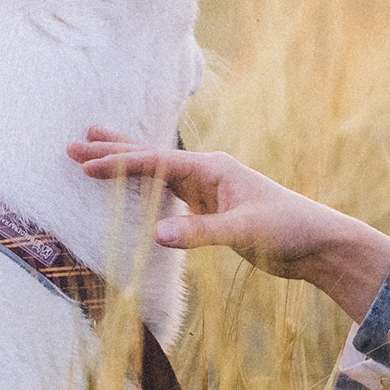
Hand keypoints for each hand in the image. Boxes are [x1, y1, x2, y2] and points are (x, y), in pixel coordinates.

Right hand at [68, 129, 389, 321]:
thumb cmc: (288, 230)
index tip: (85, 165)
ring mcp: (208, 190)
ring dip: (125, 164)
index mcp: (213, 169)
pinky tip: (130, 185)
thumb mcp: (244, 231)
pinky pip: (167, 193)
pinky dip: (143, 187)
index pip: (157, 163)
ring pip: (156, 173)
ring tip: (93, 149)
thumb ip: (199, 233)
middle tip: (72, 145)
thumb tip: (155, 235)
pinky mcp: (211, 210)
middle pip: (151, 157)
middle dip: (112, 152)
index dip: (120, 165)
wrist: (317, 243)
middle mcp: (207, 173)